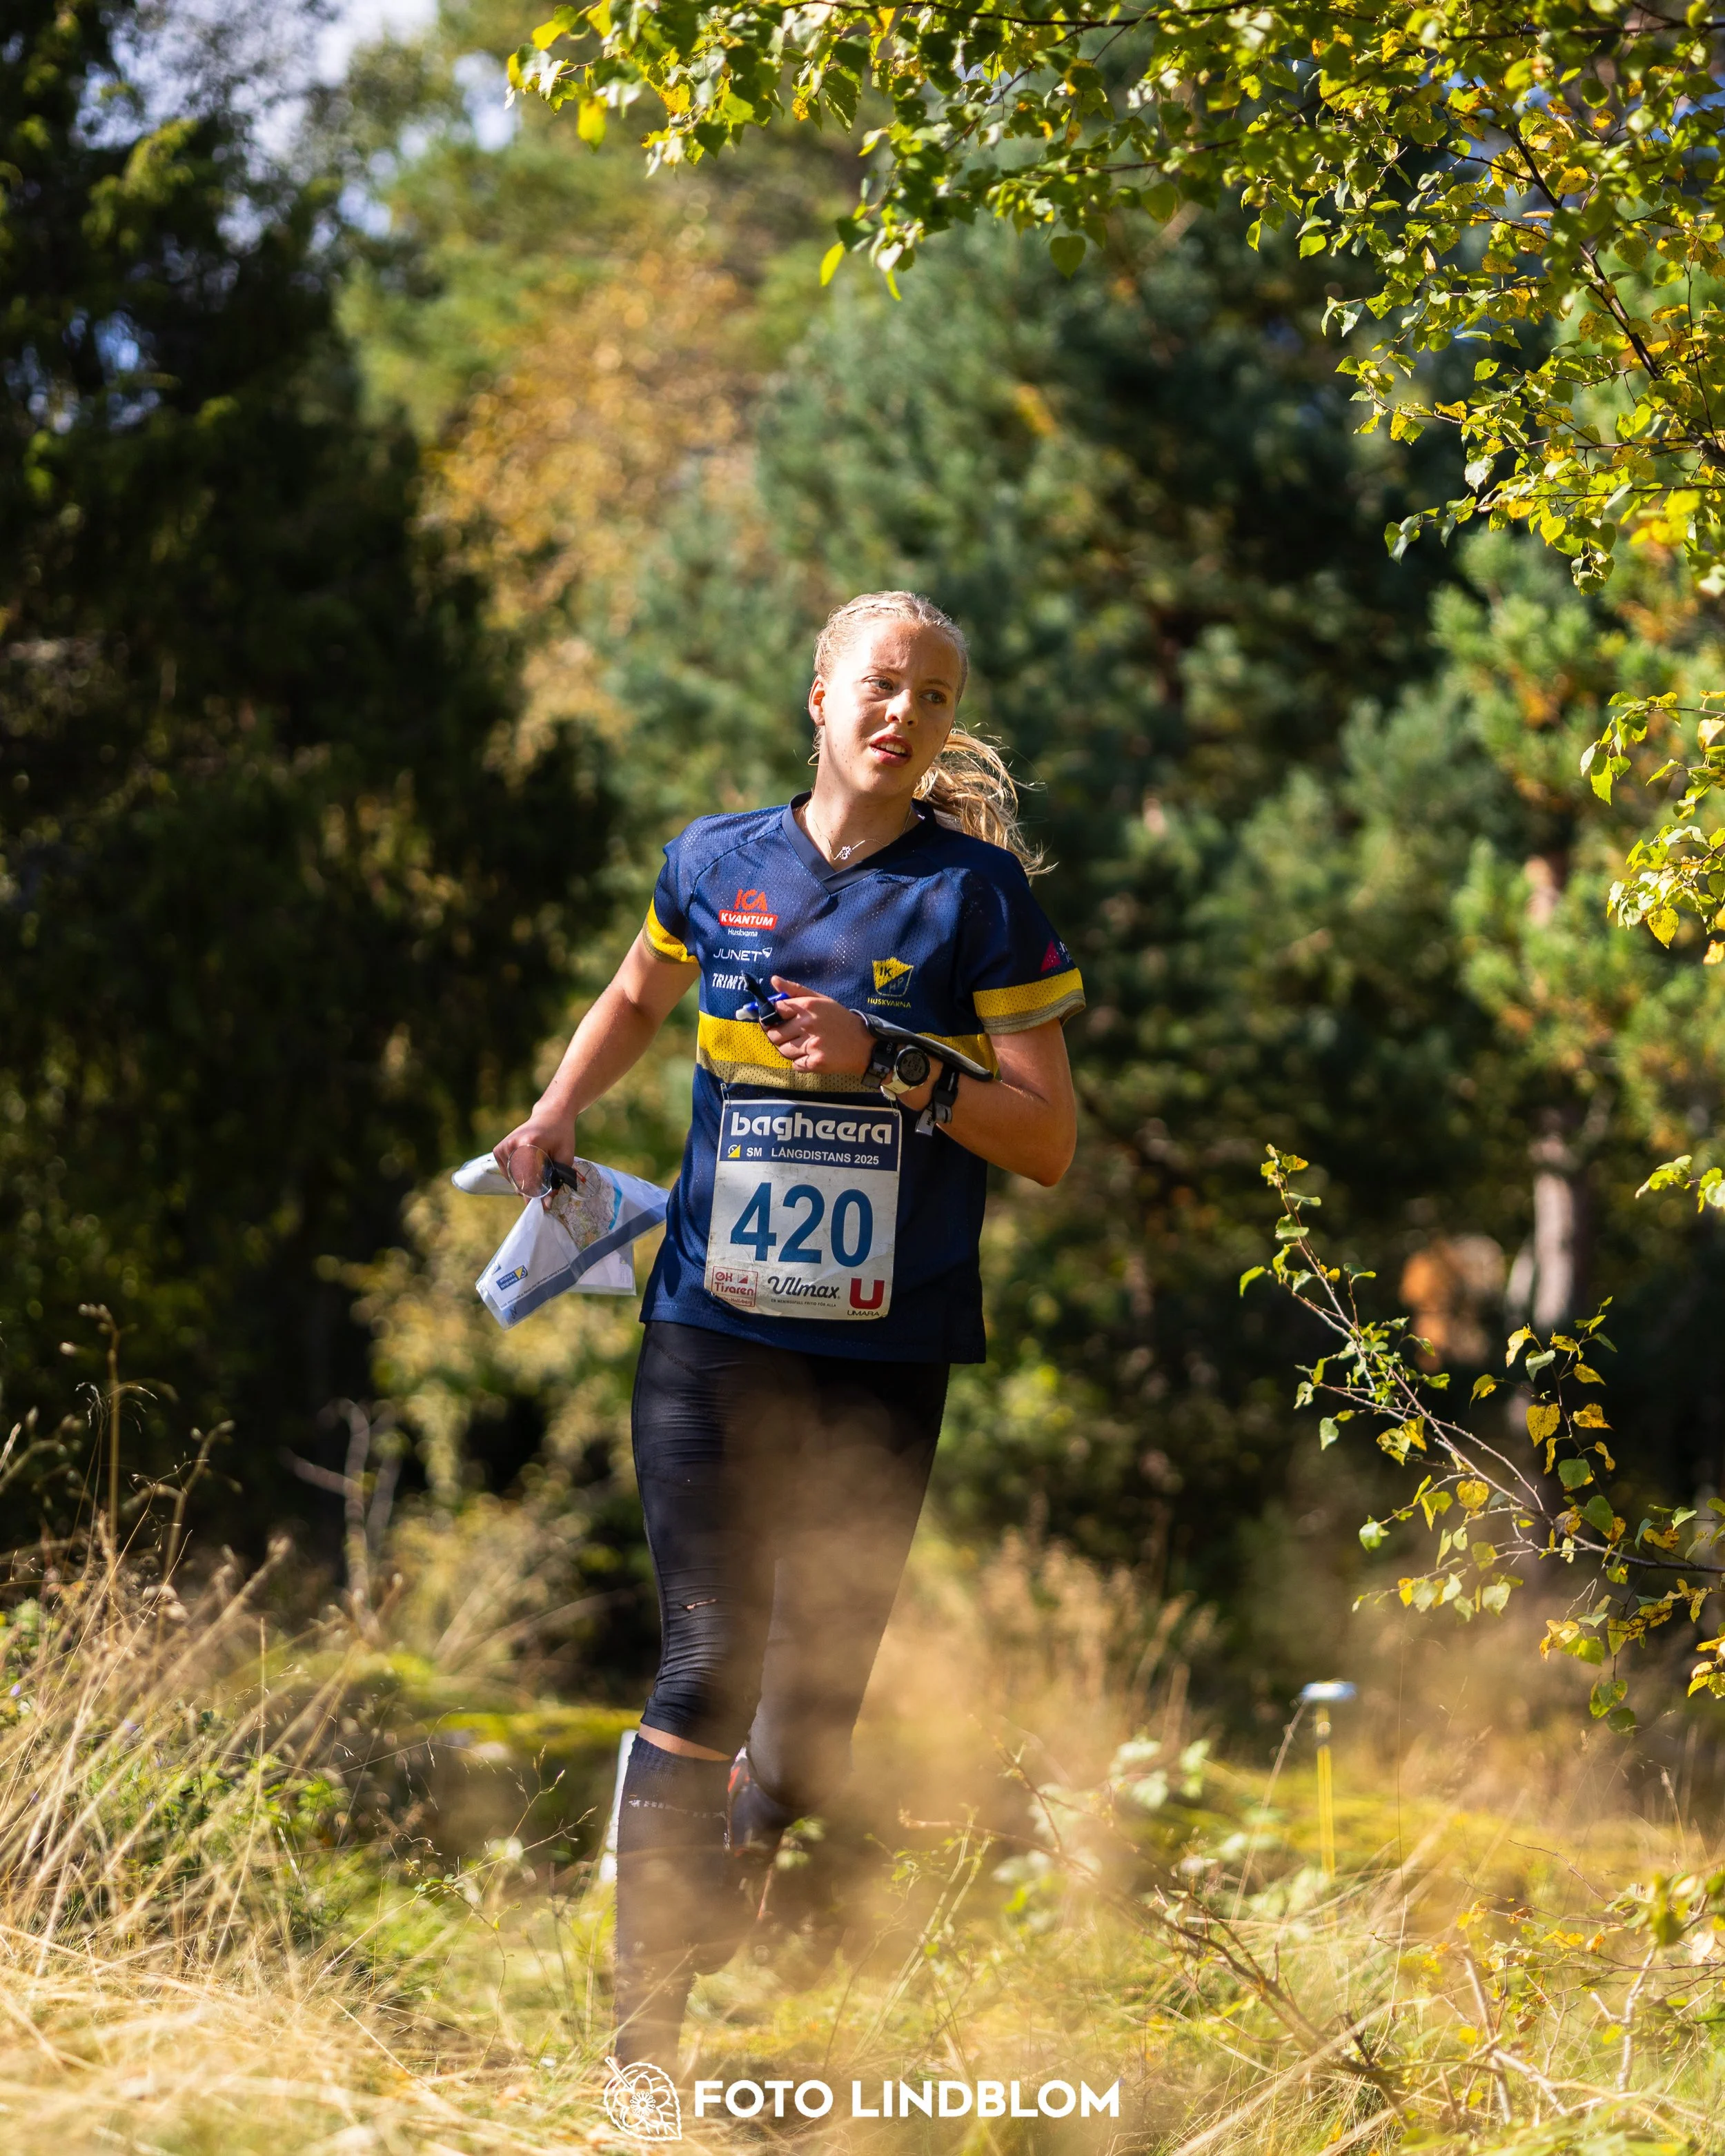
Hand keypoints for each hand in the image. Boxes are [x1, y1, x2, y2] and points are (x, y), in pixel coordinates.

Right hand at [493, 1107, 576, 1199]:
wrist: (550, 1115)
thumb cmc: (561, 1135)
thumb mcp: (566, 1155)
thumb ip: (557, 1179)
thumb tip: (547, 1203)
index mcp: (528, 1143)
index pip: (528, 1177)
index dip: (536, 1194)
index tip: (543, 1207)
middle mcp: (511, 1145)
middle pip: (519, 1180)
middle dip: (532, 1191)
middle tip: (545, 1194)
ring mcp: (502, 1147)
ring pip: (512, 1179)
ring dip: (526, 1183)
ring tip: (540, 1170)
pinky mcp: (498, 1150)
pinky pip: (507, 1174)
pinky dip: (518, 1177)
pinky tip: (529, 1166)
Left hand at [759, 977, 873, 1077]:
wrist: (864, 1044)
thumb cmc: (840, 1020)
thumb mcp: (821, 1000)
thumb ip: (796, 990)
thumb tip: (773, 980)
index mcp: (808, 1006)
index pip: (776, 1010)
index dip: (776, 1016)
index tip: (782, 1020)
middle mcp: (808, 1024)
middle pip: (774, 1034)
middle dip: (780, 1036)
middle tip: (794, 1036)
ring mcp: (812, 1044)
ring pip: (783, 1051)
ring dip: (790, 1050)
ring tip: (806, 1046)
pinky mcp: (815, 1062)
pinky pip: (794, 1065)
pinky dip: (801, 1063)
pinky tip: (812, 1056)